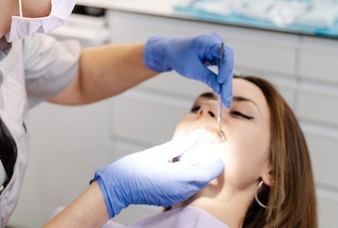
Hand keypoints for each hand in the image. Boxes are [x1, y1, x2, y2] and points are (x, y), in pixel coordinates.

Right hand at [92, 137, 223, 217]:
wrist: (118, 186)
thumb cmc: (134, 169)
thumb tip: (194, 139)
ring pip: (194, 186)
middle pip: (202, 181)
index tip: (218, 158)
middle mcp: (180, 190)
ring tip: (189, 161)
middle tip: (206, 156)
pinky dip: (186, 180)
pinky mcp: (168, 198)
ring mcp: (174, 196)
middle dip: (207, 170)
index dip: (216, 166)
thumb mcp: (158, 152)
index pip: (207, 174)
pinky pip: (184, 190)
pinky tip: (177, 170)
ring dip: (196, 175)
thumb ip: (179, 146)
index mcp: (179, 177)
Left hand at [143, 33, 233, 106]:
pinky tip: (222, 91)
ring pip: (226, 66)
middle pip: (227, 62)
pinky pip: (222, 67)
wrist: (170, 52)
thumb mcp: (192, 70)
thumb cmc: (178, 57)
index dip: (226, 68)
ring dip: (225, 82)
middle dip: (226, 81)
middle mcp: (215, 41)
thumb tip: (220, 90)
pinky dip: (222, 78)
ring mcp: (216, 47)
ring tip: (225, 99)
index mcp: (207, 41)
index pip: (226, 53)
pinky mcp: (216, 54)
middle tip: (226, 99)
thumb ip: (208, 78)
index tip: (220, 82)